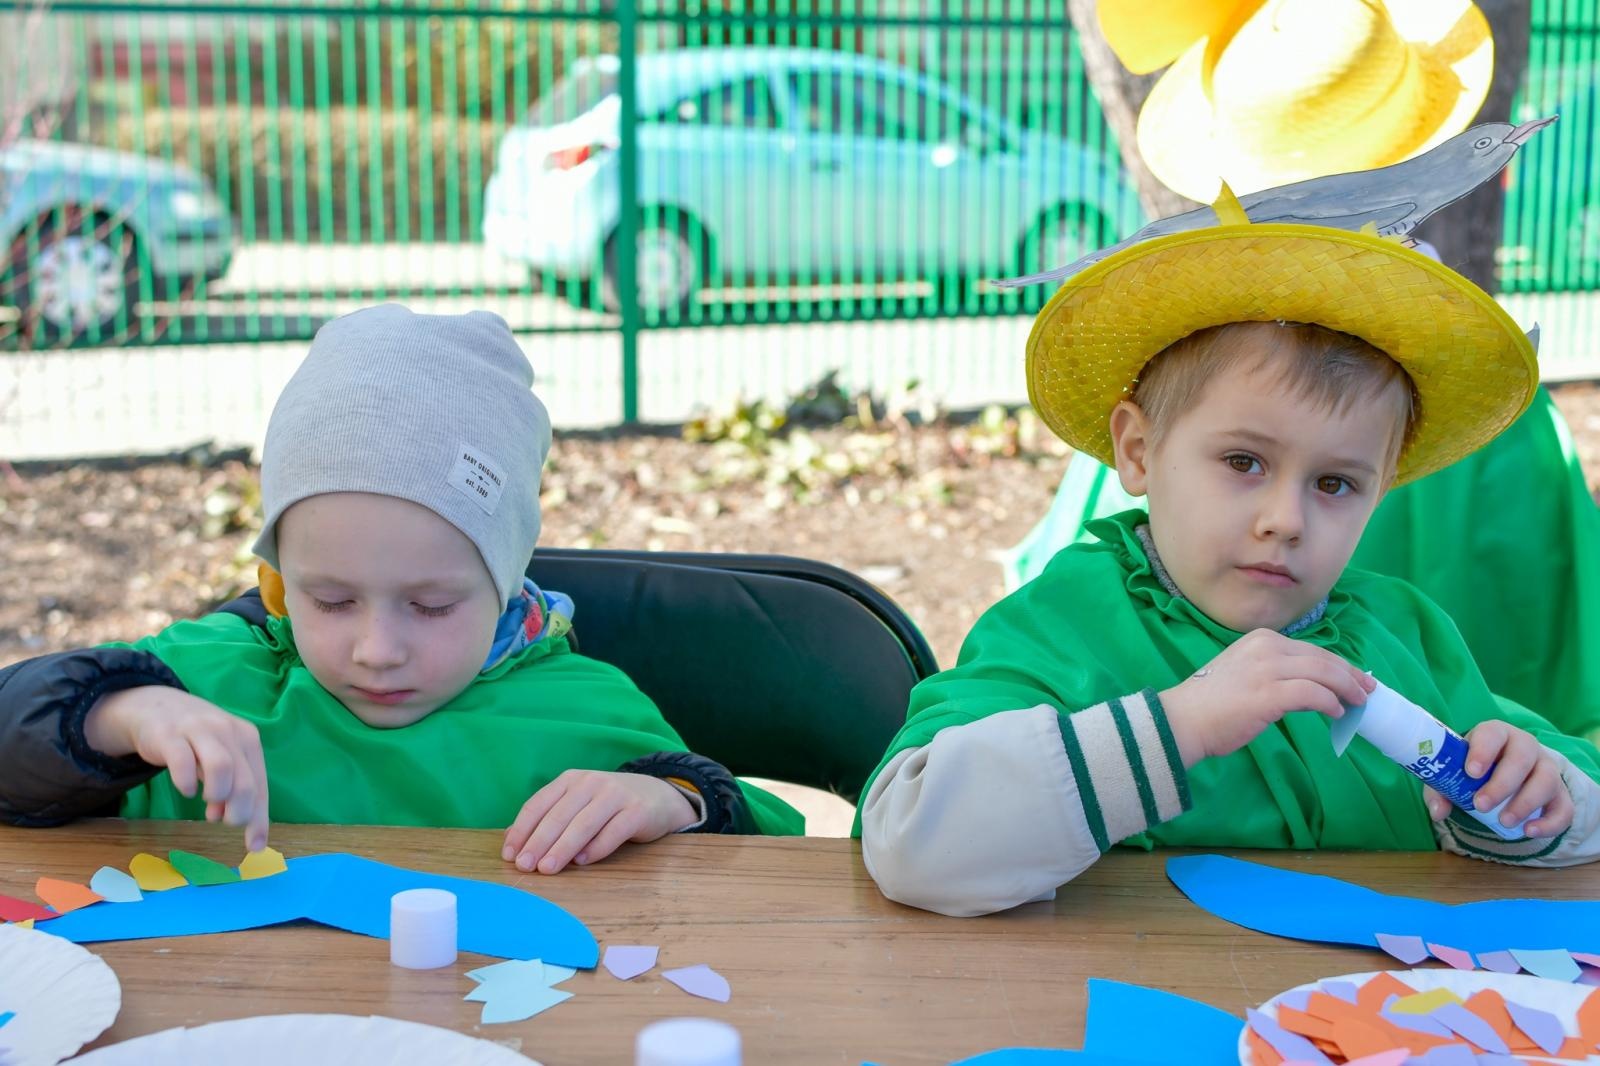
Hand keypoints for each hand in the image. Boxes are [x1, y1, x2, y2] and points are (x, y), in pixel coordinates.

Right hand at [84, 685, 270, 850]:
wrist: (157, 707)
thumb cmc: (196, 740)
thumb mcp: (220, 758)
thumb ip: (231, 786)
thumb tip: (231, 818)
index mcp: (247, 739)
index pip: (260, 784)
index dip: (259, 818)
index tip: (255, 847)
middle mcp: (228, 732)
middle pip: (245, 780)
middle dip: (239, 811)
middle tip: (225, 821)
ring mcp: (199, 730)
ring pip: (221, 767)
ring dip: (218, 795)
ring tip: (208, 804)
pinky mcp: (169, 735)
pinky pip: (182, 762)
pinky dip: (186, 783)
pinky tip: (187, 790)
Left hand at [501, 770, 697, 873]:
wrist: (659, 796)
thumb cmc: (609, 806)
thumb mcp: (578, 804)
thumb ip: (549, 818)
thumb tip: (512, 841)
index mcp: (570, 780)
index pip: (538, 804)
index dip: (522, 830)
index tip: (510, 855)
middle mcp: (591, 782)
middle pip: (558, 815)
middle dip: (538, 842)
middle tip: (525, 867)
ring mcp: (616, 795)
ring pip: (583, 824)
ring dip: (562, 848)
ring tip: (547, 868)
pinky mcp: (637, 811)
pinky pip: (613, 832)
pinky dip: (595, 848)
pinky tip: (581, 862)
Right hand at [1161, 629, 1375, 766]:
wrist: (1183, 719)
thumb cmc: (1210, 702)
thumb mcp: (1244, 672)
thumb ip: (1273, 671)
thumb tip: (1308, 686)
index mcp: (1260, 639)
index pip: (1311, 649)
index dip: (1338, 664)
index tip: (1355, 677)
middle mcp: (1267, 647)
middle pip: (1322, 658)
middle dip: (1350, 674)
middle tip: (1368, 689)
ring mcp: (1268, 669)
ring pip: (1323, 673)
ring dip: (1347, 689)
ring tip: (1358, 703)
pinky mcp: (1270, 693)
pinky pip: (1313, 694)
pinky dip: (1330, 703)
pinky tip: (1336, 713)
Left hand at [1422, 720, 1572, 837]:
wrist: (1503, 777)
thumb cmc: (1473, 771)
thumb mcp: (1452, 775)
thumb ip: (1440, 790)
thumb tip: (1438, 811)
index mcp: (1496, 734)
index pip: (1492, 734)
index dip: (1483, 751)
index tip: (1471, 772)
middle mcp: (1526, 746)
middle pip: (1522, 758)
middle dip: (1501, 784)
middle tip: (1480, 806)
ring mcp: (1547, 768)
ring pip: (1547, 780)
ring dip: (1525, 803)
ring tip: (1504, 821)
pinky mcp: (1560, 794)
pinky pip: (1564, 807)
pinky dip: (1550, 822)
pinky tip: (1529, 831)